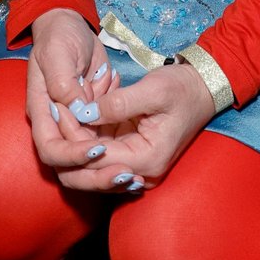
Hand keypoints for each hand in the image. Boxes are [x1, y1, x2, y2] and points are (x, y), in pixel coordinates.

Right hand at [25, 8, 119, 170]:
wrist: (71, 27)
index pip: (50, 149)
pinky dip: (120, 150)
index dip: (72, 155)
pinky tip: (138, 156)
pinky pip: (105, 145)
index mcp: (42, 111)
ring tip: (135, 176)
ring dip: (111, 169)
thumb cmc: (59, 36)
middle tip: (125, 175)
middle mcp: (57, 125)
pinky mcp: (94, 122)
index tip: (99, 149)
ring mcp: (76, 126)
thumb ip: (64, 82)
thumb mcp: (57, 53)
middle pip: (69, 167)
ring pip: (89, 163)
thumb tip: (78, 112)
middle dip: (95, 175)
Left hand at [55, 61, 216, 194]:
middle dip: (70, 140)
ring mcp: (134, 165)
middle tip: (56, 108)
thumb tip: (84, 112)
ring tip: (63, 106)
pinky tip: (79, 109)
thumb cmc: (182, 88)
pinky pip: (101, 150)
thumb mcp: (153, 90)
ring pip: (91, 163)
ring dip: (76, 136)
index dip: (73, 136)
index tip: (58, 107)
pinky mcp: (130, 153)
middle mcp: (140, 172)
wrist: (203, 88)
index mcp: (147, 160)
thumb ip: (117, 104)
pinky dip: (88, 133)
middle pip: (89, 170)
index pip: (96, 160)